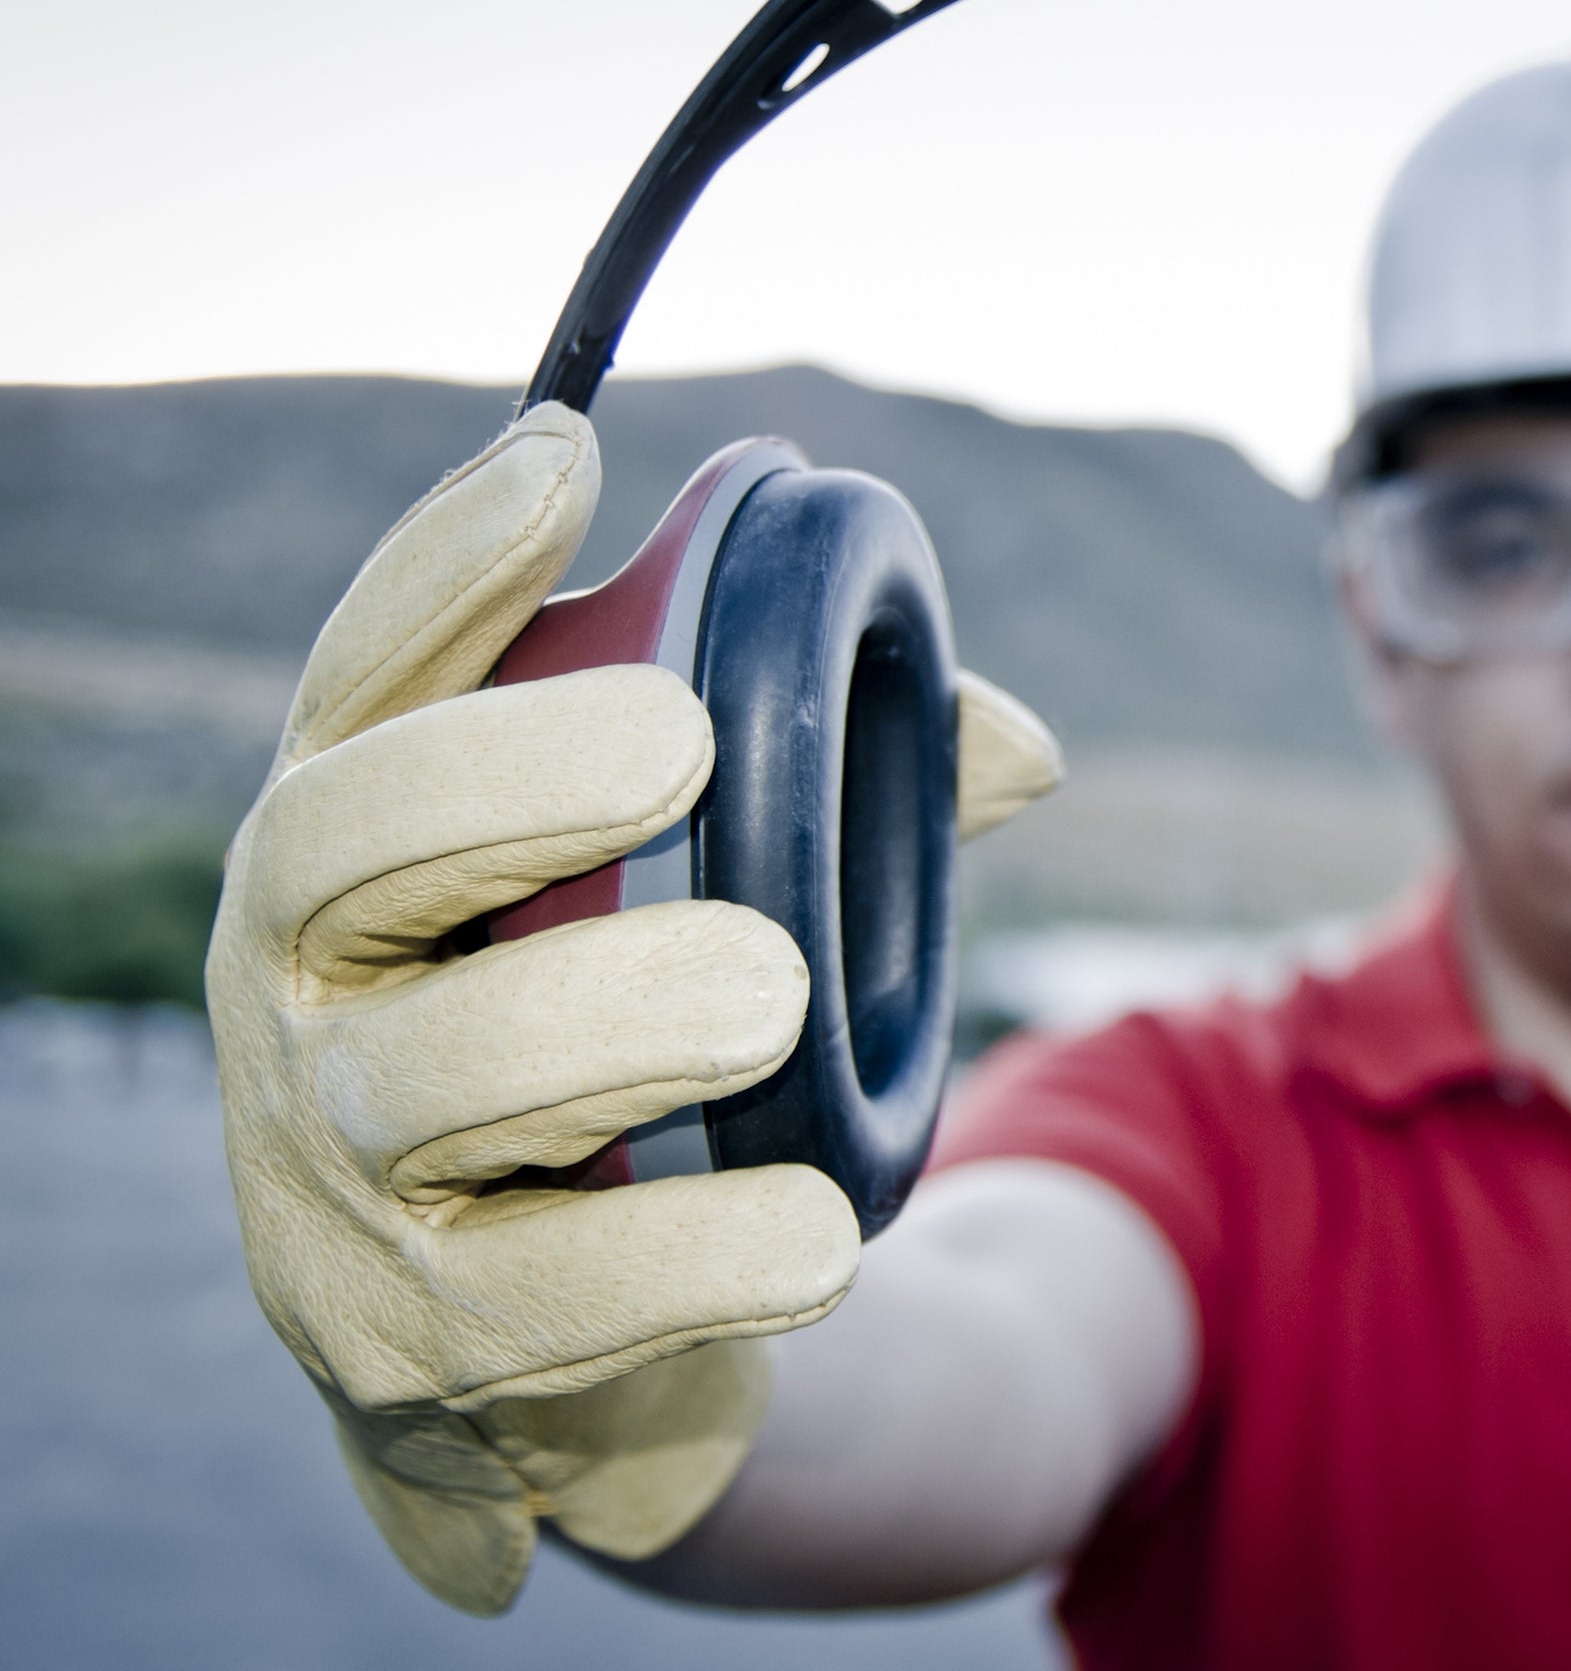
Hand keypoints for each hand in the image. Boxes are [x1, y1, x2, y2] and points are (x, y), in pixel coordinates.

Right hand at [206, 405, 1059, 1611]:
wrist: (584, 1364)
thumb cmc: (646, 1067)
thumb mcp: (727, 915)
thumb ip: (854, 812)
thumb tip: (1014, 744)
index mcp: (368, 853)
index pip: (365, 686)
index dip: (444, 568)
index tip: (571, 461)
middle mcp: (300, 992)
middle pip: (336, 849)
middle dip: (499, 778)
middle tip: (684, 737)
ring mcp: (327, 1179)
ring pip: (423, 1078)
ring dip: (603, 1021)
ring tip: (769, 998)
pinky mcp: (409, 1351)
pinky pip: (537, 1301)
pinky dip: (688, 1258)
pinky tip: (816, 1234)